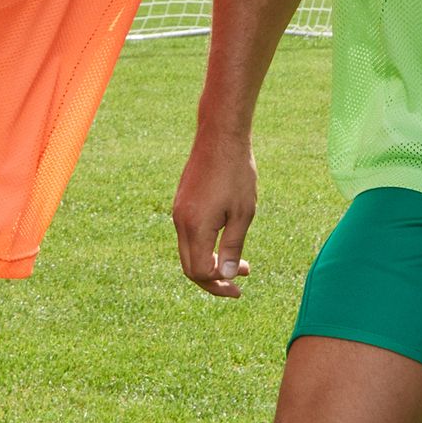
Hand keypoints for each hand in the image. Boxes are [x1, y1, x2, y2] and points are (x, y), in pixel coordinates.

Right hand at [172, 130, 258, 297]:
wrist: (219, 137)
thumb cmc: (236, 173)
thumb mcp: (243, 214)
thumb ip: (233, 247)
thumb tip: (228, 276)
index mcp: (196, 227)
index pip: (200, 272)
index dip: (219, 284)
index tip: (241, 285)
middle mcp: (181, 222)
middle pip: (190, 267)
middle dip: (213, 280)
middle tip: (240, 282)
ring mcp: (178, 212)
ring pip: (188, 252)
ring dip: (210, 262)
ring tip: (242, 263)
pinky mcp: (181, 203)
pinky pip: (188, 236)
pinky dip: (205, 246)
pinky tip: (225, 241)